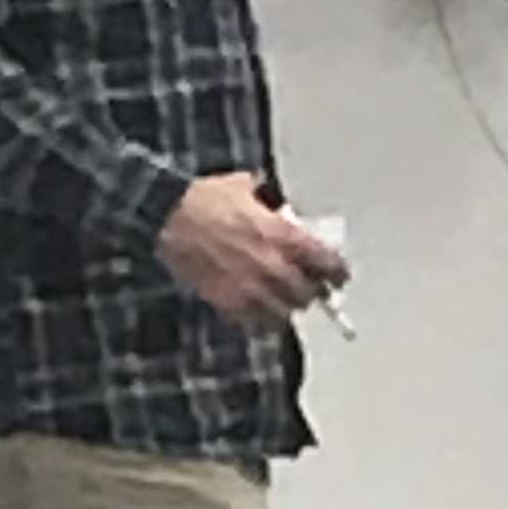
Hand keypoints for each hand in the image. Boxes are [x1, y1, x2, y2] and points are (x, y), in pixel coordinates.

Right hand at [155, 173, 347, 325]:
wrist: (167, 217)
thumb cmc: (204, 198)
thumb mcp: (244, 186)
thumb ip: (267, 199)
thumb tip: (275, 203)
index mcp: (282, 235)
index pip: (326, 262)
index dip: (338, 272)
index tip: (340, 277)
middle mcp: (271, 265)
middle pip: (308, 292)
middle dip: (313, 291)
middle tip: (314, 290)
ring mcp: (249, 287)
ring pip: (285, 312)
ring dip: (289, 307)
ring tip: (287, 302)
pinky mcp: (227, 301)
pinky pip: (254, 322)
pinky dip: (262, 320)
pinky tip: (261, 313)